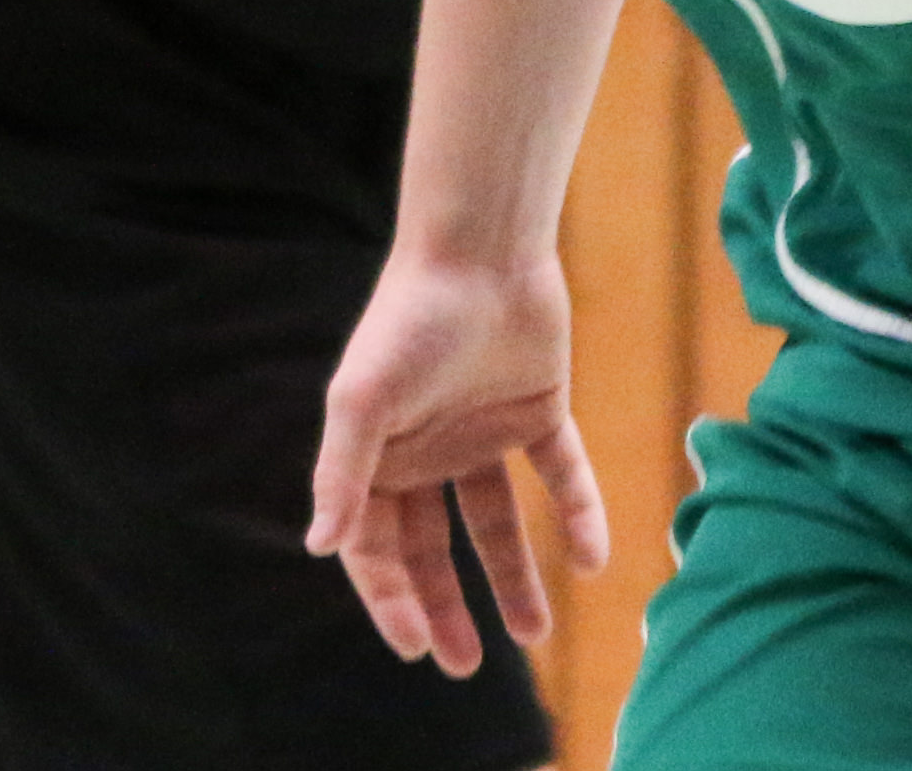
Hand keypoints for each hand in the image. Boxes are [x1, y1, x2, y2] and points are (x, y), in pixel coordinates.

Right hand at [305, 249, 608, 676]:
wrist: (481, 248)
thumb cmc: (410, 318)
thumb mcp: (363, 400)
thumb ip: (343, 473)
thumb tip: (318, 546)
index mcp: (378, 453)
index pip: (377, 545)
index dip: (392, 598)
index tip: (416, 646)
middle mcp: (427, 449)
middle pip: (433, 546)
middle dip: (445, 605)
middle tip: (464, 665)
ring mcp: (483, 432)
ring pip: (497, 522)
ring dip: (514, 577)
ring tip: (534, 635)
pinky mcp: (538, 411)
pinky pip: (561, 476)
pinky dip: (578, 514)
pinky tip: (593, 559)